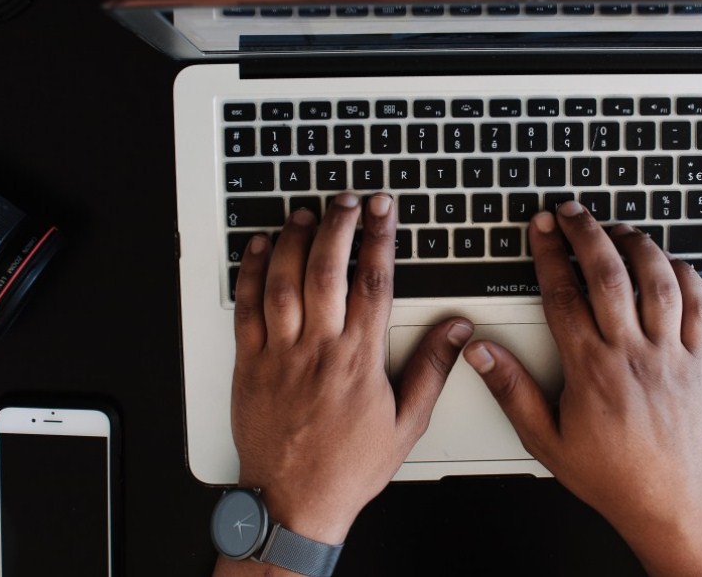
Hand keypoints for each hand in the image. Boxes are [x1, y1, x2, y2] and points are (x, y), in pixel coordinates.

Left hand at [227, 193, 471, 550]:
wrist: (293, 501)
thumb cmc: (348, 465)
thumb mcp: (407, 423)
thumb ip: (432, 370)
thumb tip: (455, 331)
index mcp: (359, 359)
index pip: (374, 282)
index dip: (379, 238)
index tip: (383, 209)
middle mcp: (318, 348)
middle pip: (326, 270)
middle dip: (338, 225)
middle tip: (346, 199)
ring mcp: (279, 354)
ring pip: (283, 281)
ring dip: (293, 240)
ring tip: (306, 213)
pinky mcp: (248, 364)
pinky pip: (245, 307)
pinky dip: (250, 272)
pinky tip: (258, 247)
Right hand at [464, 201, 701, 575]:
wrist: (668, 499)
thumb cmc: (610, 472)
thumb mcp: (545, 438)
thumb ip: (512, 390)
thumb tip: (482, 353)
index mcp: (592, 369)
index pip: (564, 294)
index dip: (548, 253)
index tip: (540, 228)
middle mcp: (633, 353)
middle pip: (610, 275)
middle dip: (587, 233)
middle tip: (572, 212)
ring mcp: (669, 354)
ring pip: (658, 281)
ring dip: (637, 245)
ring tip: (616, 229)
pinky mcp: (697, 360)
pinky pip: (699, 307)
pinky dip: (686, 275)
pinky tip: (668, 262)